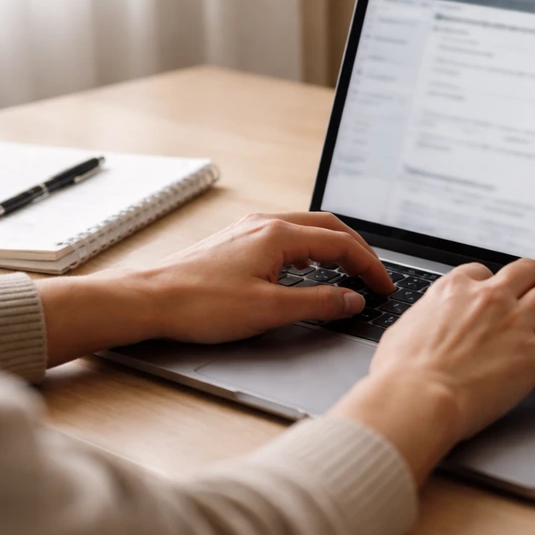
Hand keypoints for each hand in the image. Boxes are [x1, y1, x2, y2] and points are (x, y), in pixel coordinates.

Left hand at [143, 212, 395, 342]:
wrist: (150, 300)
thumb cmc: (201, 304)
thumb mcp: (270, 310)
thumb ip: (318, 303)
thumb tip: (353, 299)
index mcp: (278, 234)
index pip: (341, 244)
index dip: (369, 266)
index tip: (384, 286)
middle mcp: (265, 224)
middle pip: (328, 227)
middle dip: (357, 249)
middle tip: (375, 274)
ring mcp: (249, 230)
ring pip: (306, 229)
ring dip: (334, 246)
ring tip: (349, 269)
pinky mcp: (237, 241)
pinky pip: (286, 236)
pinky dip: (310, 249)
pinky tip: (307, 268)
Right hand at [331, 259, 534, 483]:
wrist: (414, 398)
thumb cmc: (399, 375)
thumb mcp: (402, 331)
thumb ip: (422, 321)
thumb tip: (422, 328)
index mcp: (453, 289)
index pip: (482, 273)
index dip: (492, 287)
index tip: (494, 301)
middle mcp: (488, 298)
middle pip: (526, 271)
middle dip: (532, 285)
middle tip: (533, 304)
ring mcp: (515, 322)